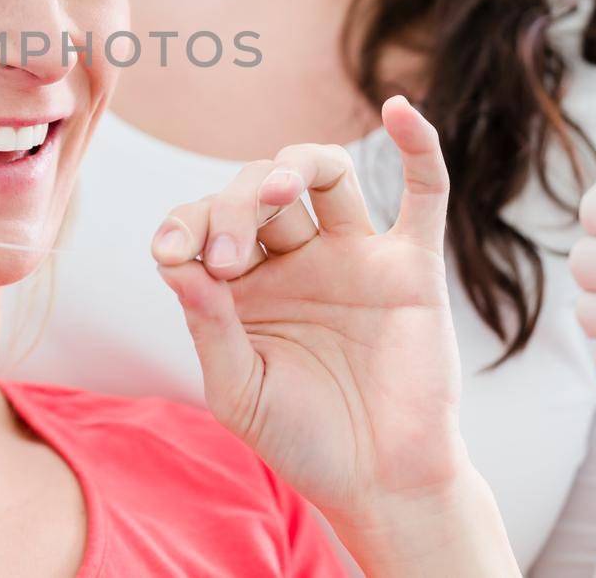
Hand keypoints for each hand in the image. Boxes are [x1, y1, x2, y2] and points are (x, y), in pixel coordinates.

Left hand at [153, 98, 515, 576]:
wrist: (381, 486)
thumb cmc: (302, 440)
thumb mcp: (237, 389)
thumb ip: (206, 323)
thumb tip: (173, 259)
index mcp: (242, 284)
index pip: (204, 219)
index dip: (186, 223)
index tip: (173, 253)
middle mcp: (294, 258)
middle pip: (258, 187)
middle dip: (235, 206)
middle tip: (230, 259)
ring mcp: (354, 256)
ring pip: (325, 172)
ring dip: (295, 167)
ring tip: (280, 193)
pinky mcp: (410, 268)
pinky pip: (422, 194)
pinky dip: (416, 147)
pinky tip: (397, 110)